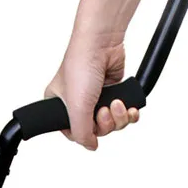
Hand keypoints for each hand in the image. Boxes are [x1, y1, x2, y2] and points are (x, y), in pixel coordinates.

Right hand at [44, 31, 139, 150]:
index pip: (74, 133)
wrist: (101, 42)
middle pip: (96, 130)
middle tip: (104, 111)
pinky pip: (124, 113)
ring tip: (116, 103)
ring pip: (112, 123)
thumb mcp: (76, 108)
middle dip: (106, 124)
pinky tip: (128, 106)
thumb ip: (82, 134)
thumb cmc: (81, 65)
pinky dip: (128, 113)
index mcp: (59, 106)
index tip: (91, 126)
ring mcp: (96, 97)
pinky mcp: (114, 91)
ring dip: (118, 118)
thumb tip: (90, 145)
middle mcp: (77, 102)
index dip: (86, 133)